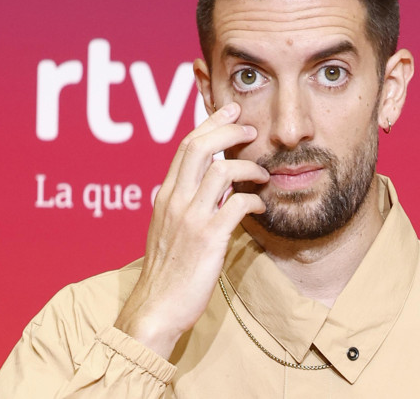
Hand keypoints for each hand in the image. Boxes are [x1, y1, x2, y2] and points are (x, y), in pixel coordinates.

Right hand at [114, 102, 267, 358]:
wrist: (155, 308)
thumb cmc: (166, 273)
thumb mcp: (167, 230)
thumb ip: (182, 205)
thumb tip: (203, 187)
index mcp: (165, 196)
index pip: (185, 146)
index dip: (210, 123)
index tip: (230, 111)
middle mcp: (174, 201)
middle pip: (199, 146)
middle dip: (229, 129)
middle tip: (251, 128)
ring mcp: (190, 219)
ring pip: (220, 170)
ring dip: (248, 167)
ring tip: (263, 174)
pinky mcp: (207, 239)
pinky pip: (236, 204)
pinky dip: (254, 199)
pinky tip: (260, 206)